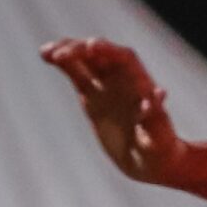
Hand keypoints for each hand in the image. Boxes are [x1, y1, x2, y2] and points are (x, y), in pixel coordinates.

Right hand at [40, 39, 183, 184]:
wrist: (150, 160)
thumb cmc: (161, 150)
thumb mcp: (160, 138)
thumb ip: (156, 118)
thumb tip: (157, 96)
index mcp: (141, 86)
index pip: (124, 59)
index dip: (108, 51)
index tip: (90, 46)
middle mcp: (124, 80)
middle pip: (102, 55)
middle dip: (83, 51)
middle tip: (60, 54)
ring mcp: (107, 86)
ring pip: (86, 61)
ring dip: (68, 52)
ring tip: (46, 52)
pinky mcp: (93, 95)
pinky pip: (77, 74)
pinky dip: (63, 64)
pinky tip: (46, 55)